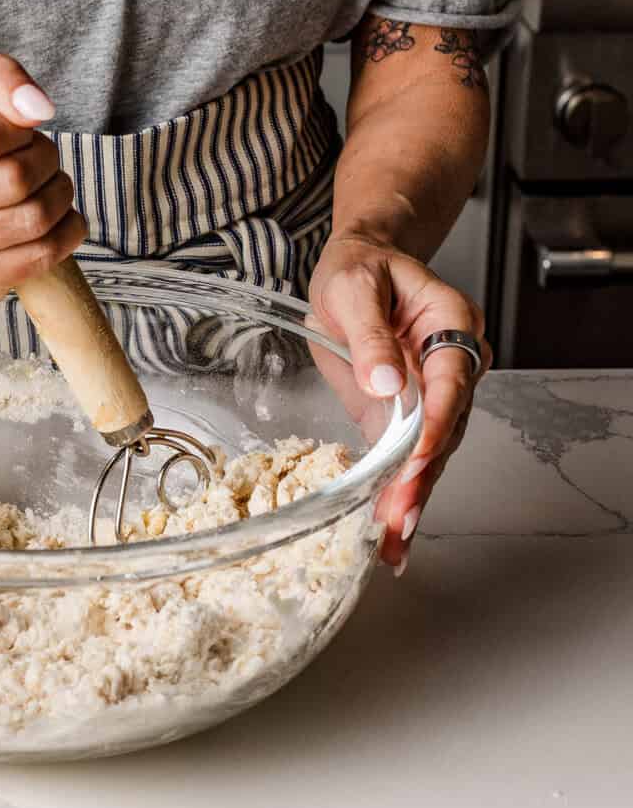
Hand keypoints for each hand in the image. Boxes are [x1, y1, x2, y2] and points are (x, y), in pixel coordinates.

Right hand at [0, 43, 84, 302]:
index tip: (15, 129)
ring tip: (47, 182)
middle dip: (45, 160)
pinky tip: (56, 215)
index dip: (16, 129)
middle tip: (41, 155)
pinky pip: (38, 258)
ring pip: (30, 220)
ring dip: (58, 194)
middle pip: (12, 182)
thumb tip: (37, 110)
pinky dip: (64, 231)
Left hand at [308, 235, 491, 572]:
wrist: (355, 268)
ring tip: (393, 539)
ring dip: (411, 496)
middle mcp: (453, 363)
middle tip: (401, 519)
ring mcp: (432, 393)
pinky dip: (397, 493)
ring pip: (431, 453)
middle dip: (423, 478)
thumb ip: (369, 334)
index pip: (453, 382)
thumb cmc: (359, 270)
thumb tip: (386, 381)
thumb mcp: (354, 288)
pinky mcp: (404, 414)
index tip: (417, 458)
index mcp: (452, 324)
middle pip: (447, 428)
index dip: (436, 424)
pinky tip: (389, 531)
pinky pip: (406, 457)